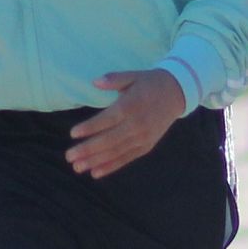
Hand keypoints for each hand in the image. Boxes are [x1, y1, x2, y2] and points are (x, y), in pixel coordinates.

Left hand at [68, 69, 188, 177]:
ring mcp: (142, 137)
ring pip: (116, 152)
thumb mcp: (132, 76)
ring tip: (78, 167)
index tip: (73, 133)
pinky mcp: (146, 145)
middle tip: (69, 157)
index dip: (90, 127)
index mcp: (131, 106)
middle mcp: (137, 124)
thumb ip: (114, 79)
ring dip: (96, 161)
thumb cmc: (149, 83)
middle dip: (88, 149)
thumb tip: (95, 82)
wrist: (177, 93)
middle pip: (109, 140)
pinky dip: (111, 166)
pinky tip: (96, 172)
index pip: (107, 119)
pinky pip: (127, 158)